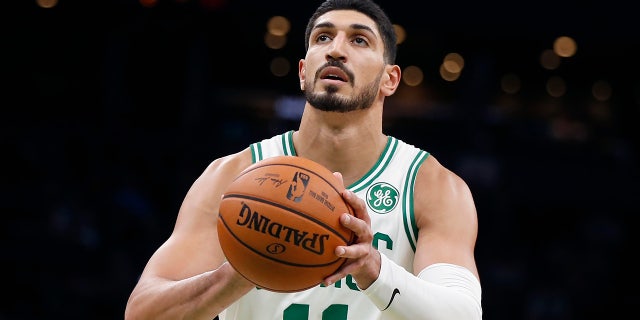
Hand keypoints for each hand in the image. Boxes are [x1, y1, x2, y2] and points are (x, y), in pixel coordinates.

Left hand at [323, 173, 380, 288]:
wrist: (367, 261)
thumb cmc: (353, 232)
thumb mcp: (351, 215)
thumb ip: (343, 197)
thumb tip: (335, 173)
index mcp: (363, 220)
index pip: (361, 207)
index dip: (353, 199)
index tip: (343, 192)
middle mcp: (366, 235)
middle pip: (363, 227)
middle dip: (353, 222)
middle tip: (342, 218)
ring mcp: (363, 251)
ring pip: (357, 251)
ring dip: (347, 251)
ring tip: (336, 250)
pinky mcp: (357, 267)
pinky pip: (345, 272)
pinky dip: (335, 276)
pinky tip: (323, 281)